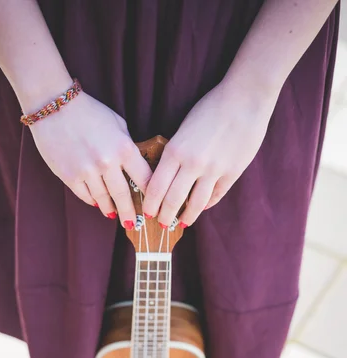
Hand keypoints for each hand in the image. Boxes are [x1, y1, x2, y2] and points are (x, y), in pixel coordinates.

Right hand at [29, 89, 152, 227]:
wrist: (54, 105)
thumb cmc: (89, 112)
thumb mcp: (117, 124)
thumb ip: (127, 146)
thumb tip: (134, 168)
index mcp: (124, 148)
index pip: (144, 179)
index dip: (151, 195)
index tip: (153, 205)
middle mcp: (107, 162)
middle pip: (124, 196)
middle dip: (130, 213)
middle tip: (133, 224)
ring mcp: (87, 171)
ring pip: (104, 199)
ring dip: (110, 209)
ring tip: (114, 214)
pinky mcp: (69, 176)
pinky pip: (85, 196)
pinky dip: (93, 201)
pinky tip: (97, 203)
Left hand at [142, 80, 276, 226]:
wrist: (245, 98)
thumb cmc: (211, 108)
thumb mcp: (184, 129)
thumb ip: (176, 154)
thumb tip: (168, 178)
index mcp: (175, 150)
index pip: (156, 187)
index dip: (150, 204)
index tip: (147, 212)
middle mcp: (192, 164)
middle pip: (173, 200)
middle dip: (164, 216)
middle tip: (161, 223)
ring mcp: (213, 170)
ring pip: (195, 204)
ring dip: (186, 217)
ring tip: (182, 223)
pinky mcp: (232, 173)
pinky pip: (215, 196)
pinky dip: (207, 204)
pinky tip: (202, 207)